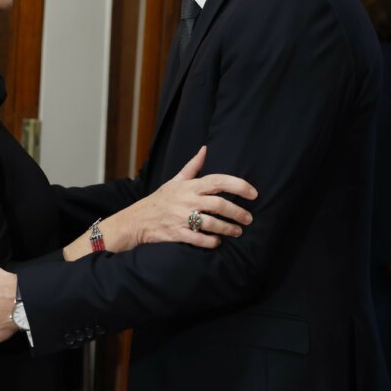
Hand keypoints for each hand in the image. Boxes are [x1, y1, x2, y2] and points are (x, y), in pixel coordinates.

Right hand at [103, 146, 256, 251]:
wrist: (137, 220)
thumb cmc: (160, 199)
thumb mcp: (175, 180)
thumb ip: (193, 166)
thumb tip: (205, 149)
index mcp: (189, 186)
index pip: (218, 181)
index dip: (238, 185)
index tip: (253, 193)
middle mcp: (187, 200)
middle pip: (219, 204)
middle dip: (238, 212)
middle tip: (248, 219)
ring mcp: (181, 217)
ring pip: (212, 223)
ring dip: (228, 229)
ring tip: (237, 232)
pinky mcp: (177, 234)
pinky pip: (199, 239)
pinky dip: (211, 241)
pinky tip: (218, 242)